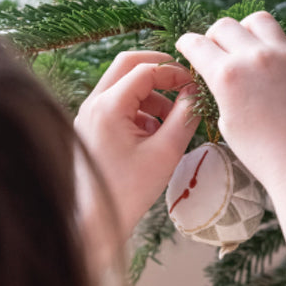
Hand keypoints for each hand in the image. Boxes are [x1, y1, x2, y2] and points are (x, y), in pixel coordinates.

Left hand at [74, 51, 198, 237]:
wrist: (95, 220)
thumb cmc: (129, 190)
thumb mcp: (166, 152)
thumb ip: (184, 117)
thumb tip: (196, 93)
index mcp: (108, 106)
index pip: (146, 69)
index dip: (174, 73)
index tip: (195, 86)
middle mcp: (94, 103)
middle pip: (128, 64)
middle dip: (159, 70)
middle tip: (184, 83)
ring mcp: (89, 114)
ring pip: (123, 83)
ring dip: (151, 92)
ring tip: (172, 120)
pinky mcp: (91, 126)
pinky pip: (118, 103)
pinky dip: (140, 108)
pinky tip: (154, 134)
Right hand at [176, 12, 285, 259]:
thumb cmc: (265, 156)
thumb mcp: (229, 124)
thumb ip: (223, 92)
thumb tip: (222, 76)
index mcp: (227, 76)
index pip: (197, 44)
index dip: (188, 44)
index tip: (188, 46)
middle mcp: (255, 57)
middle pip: (225, 25)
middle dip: (215, 37)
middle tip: (219, 51)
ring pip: (260, 21)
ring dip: (249, 31)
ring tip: (251, 48)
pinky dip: (284, 46)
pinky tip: (283, 63)